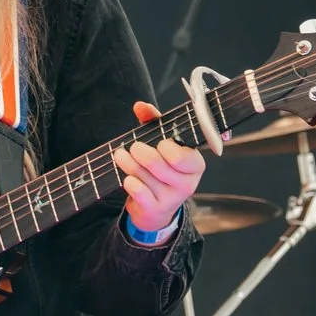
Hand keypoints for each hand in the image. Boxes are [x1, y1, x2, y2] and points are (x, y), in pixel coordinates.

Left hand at [113, 99, 205, 232]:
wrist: (156, 208)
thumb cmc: (162, 169)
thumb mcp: (162, 145)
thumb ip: (154, 122)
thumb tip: (140, 106)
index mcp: (194, 164)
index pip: (182, 156)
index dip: (166, 148)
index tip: (159, 143)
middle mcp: (187, 183)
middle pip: (157, 163)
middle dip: (140, 152)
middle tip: (133, 147)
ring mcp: (171, 198)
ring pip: (144, 176)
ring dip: (128, 163)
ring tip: (120, 156)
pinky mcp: (155, 209)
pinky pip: (138, 191)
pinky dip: (129, 182)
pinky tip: (127, 179)